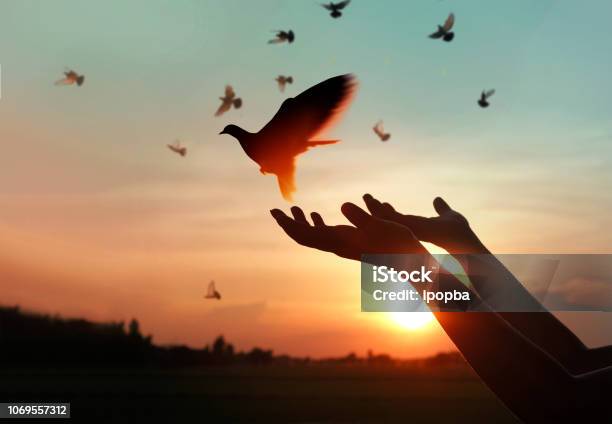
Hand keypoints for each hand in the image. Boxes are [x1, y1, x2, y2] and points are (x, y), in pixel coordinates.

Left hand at [270, 203, 427, 260]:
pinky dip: (316, 225)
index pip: (305, 235)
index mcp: (339, 241)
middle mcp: (336, 246)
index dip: (288, 224)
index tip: (275, 212)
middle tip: (275, 210)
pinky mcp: (350, 244)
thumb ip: (360, 217)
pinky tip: (315, 216)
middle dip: (288, 224)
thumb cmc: (396, 243)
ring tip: (293, 209)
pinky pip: (326, 235)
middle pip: (304, 237)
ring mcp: (342, 246)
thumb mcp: (380, 226)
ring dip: (301, 224)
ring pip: (314, 236)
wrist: (408, 262)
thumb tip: (343, 205)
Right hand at [362, 194, 487, 253]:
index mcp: (418, 228)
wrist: (467, 245)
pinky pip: (397, 220)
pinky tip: (380, 204)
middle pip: (390, 219)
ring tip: (368, 197)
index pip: (399, 218)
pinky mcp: (415, 230)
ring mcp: (412, 232)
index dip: (388, 211)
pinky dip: (386, 212)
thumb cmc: (461, 235)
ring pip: (389, 219)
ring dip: (377, 209)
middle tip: (367, 197)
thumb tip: (437, 199)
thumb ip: (442, 209)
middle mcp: (412, 232)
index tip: (380, 202)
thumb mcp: (449, 216)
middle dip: (377, 209)